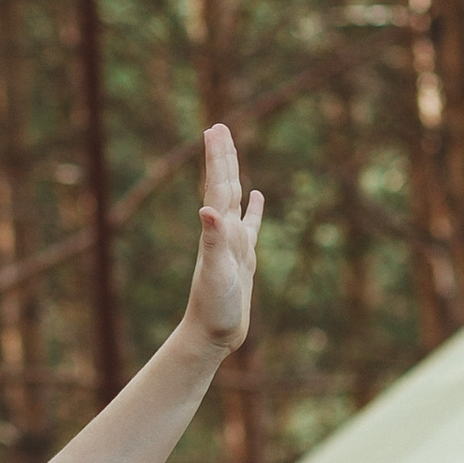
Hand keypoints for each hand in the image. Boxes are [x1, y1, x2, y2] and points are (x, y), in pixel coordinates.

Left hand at [182, 123, 261, 356]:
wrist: (212, 335)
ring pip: (235, 200)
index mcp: (219, 230)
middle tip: (218, 127)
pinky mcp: (243, 257)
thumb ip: (212, 240)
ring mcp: (233, 243)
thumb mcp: (216, 272)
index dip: (218, 157)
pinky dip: (254, 209)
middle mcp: (223, 232)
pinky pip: (251, 226)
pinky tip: (256, 197)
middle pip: (224, 186)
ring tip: (231, 152)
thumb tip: (207, 209)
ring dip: (233, 175)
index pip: (219, 186)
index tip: (215, 129)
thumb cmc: (212, 306)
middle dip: (222, 157)